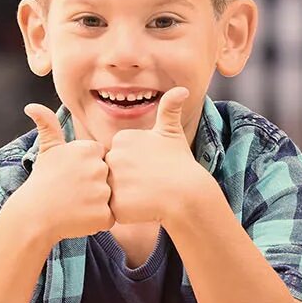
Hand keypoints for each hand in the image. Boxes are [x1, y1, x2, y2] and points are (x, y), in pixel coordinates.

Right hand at [12, 103, 112, 243]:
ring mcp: (103, 192)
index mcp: (89, 149)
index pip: (101, 158)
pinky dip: (97, 220)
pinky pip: (109, 217)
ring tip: (76, 204)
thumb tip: (32, 106)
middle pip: (108, 177)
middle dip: (94, 185)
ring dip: (96, 203)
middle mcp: (99, 168)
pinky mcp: (104, 215)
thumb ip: (48, 125)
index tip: (73, 176)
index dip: (87, 169)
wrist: (33, 215)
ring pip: (110, 198)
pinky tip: (80, 217)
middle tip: (73, 192)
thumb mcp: (47, 150)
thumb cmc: (42, 181)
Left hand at [104, 87, 212, 225]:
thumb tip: (182, 89)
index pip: (118, 156)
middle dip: (127, 181)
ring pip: (112, 192)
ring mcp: (113, 181)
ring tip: (146, 195)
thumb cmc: (180, 164)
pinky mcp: (116, 204)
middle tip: (149, 183)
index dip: (134, 166)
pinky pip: (114, 211)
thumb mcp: (172, 133)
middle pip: (112, 173)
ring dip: (126, 196)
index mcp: (122, 138)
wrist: (189, 194)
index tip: (150, 168)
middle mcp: (113, 157)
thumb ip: (169, 110)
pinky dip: (127, 213)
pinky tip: (143, 207)